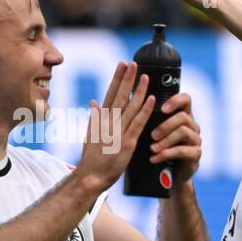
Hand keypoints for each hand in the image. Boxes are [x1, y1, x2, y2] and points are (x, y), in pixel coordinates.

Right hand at [77, 61, 155, 189]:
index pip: (110, 93)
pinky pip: (138, 123)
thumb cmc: (91, 159)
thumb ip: (94, 118)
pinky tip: (151, 99)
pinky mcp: (127, 142)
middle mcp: (108, 122)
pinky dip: (145, 110)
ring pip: (130, 106)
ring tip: (146, 76)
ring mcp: (117, 131)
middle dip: (127, 78)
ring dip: (139, 90)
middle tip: (134, 63)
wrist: (90, 177)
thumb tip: (94, 102)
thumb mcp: (90, 135)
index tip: (122, 65)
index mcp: (100, 119)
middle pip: (119, 95)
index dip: (117, 79)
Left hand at [149, 91, 201, 183]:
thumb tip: (129, 102)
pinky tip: (154, 158)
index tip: (162, 108)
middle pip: (183, 117)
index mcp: (182, 115)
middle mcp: (192, 126)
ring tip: (152, 148)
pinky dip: (166, 154)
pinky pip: (182, 151)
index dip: (175, 101)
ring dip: (165, 140)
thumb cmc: (155, 147)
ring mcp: (196, 140)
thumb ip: (148, 117)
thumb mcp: (152, 130)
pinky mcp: (196, 154)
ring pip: (184, 132)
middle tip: (152, 136)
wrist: (165, 174)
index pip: (186, 99)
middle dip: (165, 125)